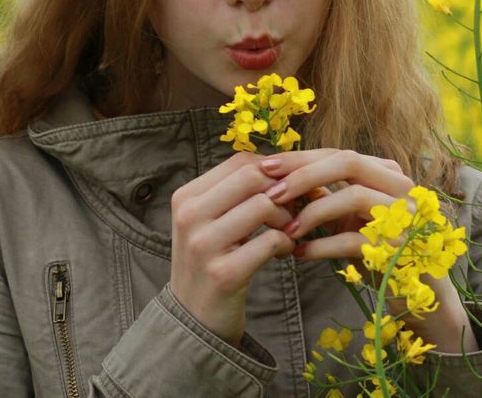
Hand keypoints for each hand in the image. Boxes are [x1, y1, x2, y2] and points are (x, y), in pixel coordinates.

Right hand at [168, 152, 296, 345]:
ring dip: (287, 218)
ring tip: (288, 232)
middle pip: (252, 177)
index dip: (274, 170)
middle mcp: (189, 215)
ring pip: (264, 205)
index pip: (239, 161)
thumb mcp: (209, 221)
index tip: (289, 188)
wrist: (192, 319)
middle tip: (296, 208)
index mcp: (186, 196)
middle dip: (284, 190)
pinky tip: (283, 253)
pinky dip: (285, 244)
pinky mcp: (223, 273)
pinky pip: (270, 241)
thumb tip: (282, 166)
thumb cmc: (209, 262)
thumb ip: (235, 193)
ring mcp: (203, 244)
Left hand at [260, 149, 477, 351]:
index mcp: (385, 172)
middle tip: (270, 194)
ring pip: (353, 196)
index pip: (338, 153)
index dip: (299, 159)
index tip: (264, 168)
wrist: (418, 293)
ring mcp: (406, 215)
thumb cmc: (377, 249)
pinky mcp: (403, 247)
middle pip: (347, 162)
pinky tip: (300, 254)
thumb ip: (324, 195)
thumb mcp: (348, 216)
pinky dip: (323, 246)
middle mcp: (400, 186)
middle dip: (303, 176)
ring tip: (285, 232)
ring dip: (312, 213)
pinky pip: (356, 239)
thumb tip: (278, 181)